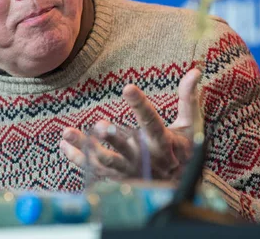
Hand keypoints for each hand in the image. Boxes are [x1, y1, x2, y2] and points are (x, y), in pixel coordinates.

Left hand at [60, 68, 200, 181]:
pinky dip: (77, 158)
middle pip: (125, 149)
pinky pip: (94, 170)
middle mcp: (143, 158)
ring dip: (84, 148)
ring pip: (104, 161)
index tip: (128, 88)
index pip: (152, 121)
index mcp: (162, 142)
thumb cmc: (183, 151)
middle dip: (112, 138)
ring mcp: (128, 170)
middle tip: (99, 125)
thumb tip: (196, 70)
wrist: (178, 188)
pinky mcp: (117, 178)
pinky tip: (64, 145)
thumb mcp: (190, 126)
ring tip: (67, 133)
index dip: (140, 105)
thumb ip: (188, 98)